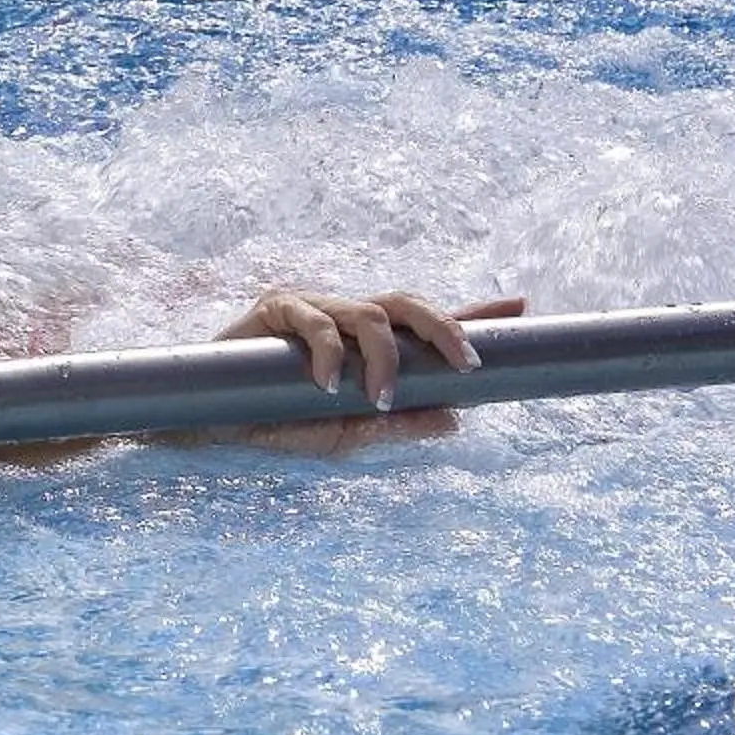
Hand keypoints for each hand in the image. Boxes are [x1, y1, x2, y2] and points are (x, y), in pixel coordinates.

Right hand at [214, 288, 526, 409]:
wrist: (211, 423)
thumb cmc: (277, 423)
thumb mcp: (348, 433)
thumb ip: (399, 424)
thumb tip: (456, 419)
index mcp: (366, 343)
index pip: (427, 322)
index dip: (474, 312)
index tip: (522, 306)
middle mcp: (346, 315)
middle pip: (409, 302)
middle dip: (446, 326)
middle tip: (465, 365)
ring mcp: (313, 306)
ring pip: (372, 312)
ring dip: (386, 358)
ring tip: (379, 398)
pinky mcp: (278, 306)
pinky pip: (317, 322)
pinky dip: (330, 355)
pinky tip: (327, 386)